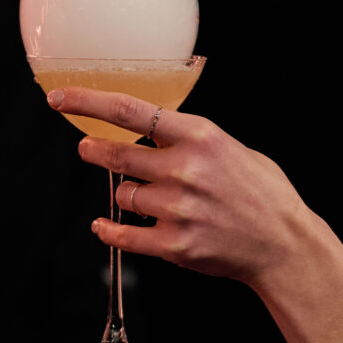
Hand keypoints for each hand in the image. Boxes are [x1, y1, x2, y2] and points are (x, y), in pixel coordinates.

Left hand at [46, 88, 316, 289]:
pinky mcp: (174, 246)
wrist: (283, 245)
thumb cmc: (261, 193)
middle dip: (94, 151)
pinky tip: (105, 226)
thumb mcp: (231, 147)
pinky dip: (110, 230)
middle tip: (87, 149)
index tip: (59, 97)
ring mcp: (178, 209)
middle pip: (116, 155)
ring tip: (151, 199)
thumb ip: (189, 137)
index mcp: (200, 136)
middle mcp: (185, 170)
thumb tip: (147, 126)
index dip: (87, 102)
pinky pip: (124, 235)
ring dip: (127, 195)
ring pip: (123, 195)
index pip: (129, 110)